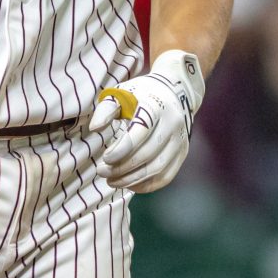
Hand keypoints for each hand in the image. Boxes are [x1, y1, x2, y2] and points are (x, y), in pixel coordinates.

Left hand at [86, 50, 204, 192]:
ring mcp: (180, 140)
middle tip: (102, 172)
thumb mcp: (121, 94)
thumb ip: (106, 110)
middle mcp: (173, 124)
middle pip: (148, 154)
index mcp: (156, 106)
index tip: (105, 158)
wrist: (174, 92)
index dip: (121, 149)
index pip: (140, 132)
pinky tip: (129, 183)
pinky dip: (146, 185)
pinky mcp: (182, 153)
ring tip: (112, 180)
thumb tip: (95, 128)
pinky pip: (165, 177)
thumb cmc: (141, 95)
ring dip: (132, 179)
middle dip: (122, 168)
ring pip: (157, 169)